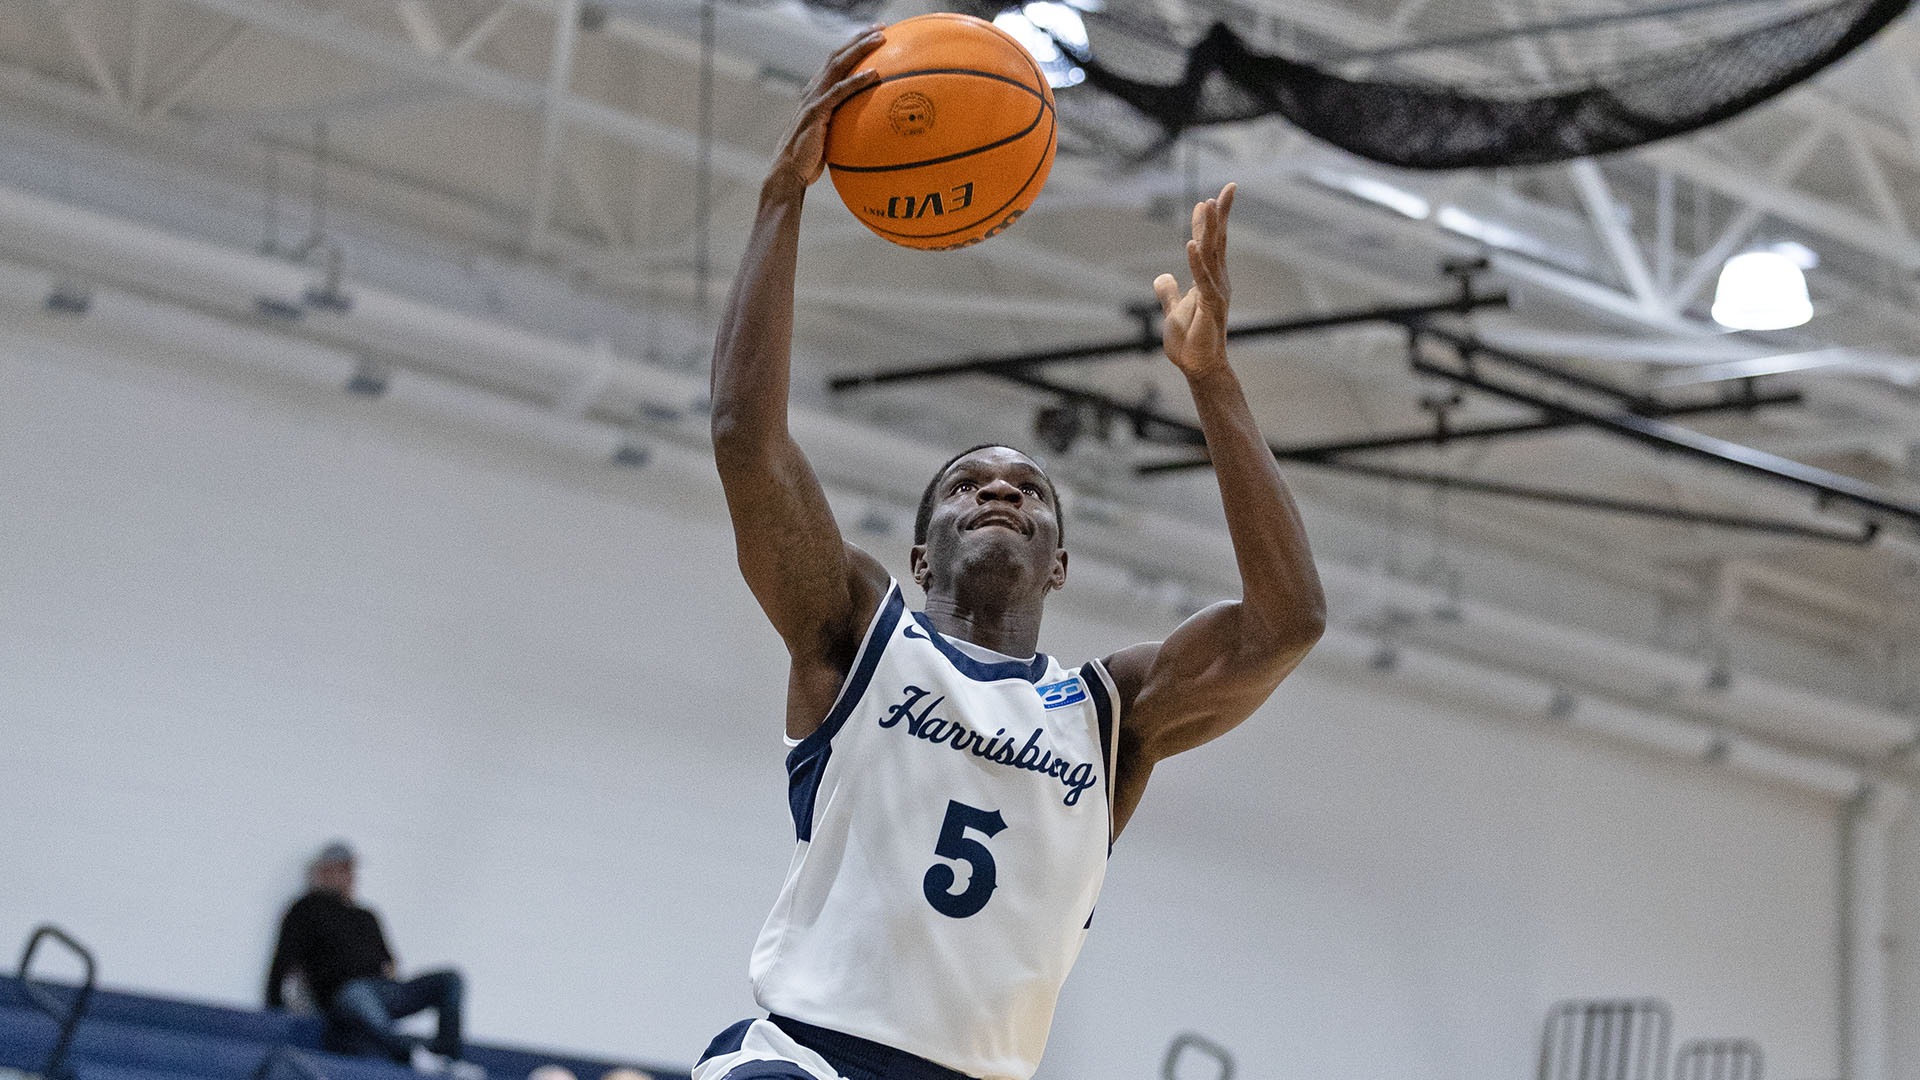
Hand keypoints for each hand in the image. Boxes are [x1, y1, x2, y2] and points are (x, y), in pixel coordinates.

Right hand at [768, 27, 886, 192]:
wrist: (788, 172)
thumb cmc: (809, 160)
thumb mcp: (828, 138)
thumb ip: (842, 126)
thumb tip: (865, 129)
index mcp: (815, 93)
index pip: (835, 62)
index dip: (853, 47)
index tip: (873, 37)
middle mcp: (813, 90)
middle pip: (837, 55)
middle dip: (858, 38)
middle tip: (881, 28)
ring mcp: (813, 99)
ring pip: (838, 65)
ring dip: (860, 49)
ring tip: (880, 38)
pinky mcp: (816, 112)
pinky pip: (840, 92)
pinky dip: (857, 81)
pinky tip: (874, 74)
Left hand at [1152, 182, 1235, 377]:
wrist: (1198, 367)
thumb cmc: (1189, 342)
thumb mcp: (1172, 311)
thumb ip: (1169, 293)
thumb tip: (1162, 277)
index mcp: (1209, 280)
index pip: (1210, 245)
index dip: (1208, 222)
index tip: (1207, 198)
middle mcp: (1217, 281)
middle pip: (1218, 241)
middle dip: (1221, 214)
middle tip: (1229, 187)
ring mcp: (1216, 292)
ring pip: (1212, 254)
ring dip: (1209, 228)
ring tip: (1208, 203)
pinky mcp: (1210, 306)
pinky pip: (1202, 279)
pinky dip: (1195, 261)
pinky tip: (1191, 242)